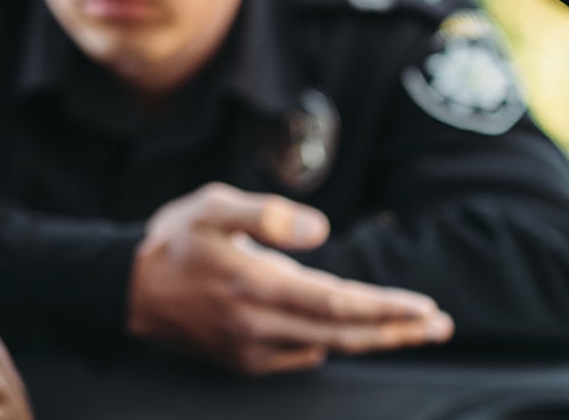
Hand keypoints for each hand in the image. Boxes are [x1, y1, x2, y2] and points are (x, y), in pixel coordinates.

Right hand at [127, 183, 453, 374]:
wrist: (127, 289)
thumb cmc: (175, 239)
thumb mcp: (213, 206)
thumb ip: (267, 213)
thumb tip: (320, 230)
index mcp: (254, 284)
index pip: (337, 302)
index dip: (385, 307)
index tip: (424, 307)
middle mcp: (257, 326)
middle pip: (343, 335)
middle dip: (396, 331)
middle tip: (440, 326)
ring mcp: (251, 350)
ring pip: (328, 349)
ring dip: (373, 340)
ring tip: (413, 329)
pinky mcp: (244, 363)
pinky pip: (301, 357)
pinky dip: (332, 345)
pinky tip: (351, 332)